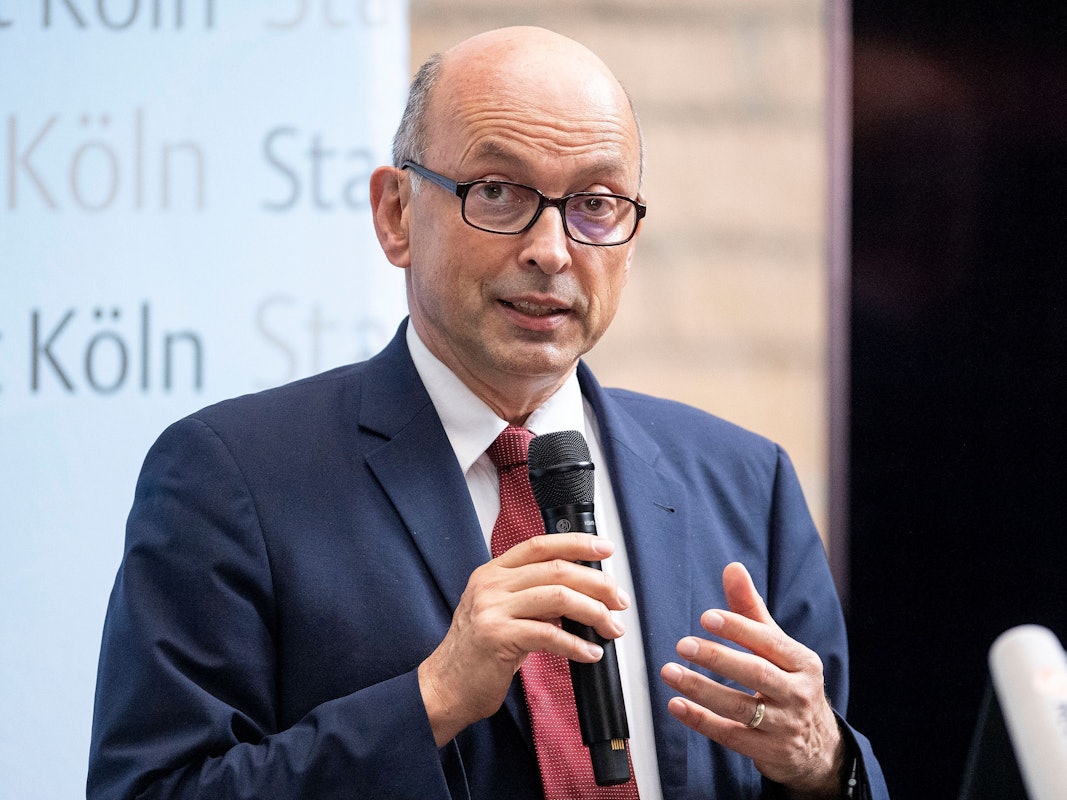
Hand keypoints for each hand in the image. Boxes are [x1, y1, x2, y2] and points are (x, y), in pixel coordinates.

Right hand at [419, 533, 629, 745]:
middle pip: (556, 570)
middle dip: (597, 584)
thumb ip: (531, 595)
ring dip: (594, 612)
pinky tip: (591, 653)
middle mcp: (491, 584)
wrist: (445, 687)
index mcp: (493, 572)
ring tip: (612, 627)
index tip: (605, 549)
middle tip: (619, 601)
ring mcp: (493, 609)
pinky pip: (549, 635)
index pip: (540, 545)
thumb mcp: (500, 611)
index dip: (576, 543)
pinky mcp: (498, 637)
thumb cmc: (477, 652)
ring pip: (558, 597)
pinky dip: (577, 645)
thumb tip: (579, 592)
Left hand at [660, 562, 844, 797]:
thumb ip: (751, 610)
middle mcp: (797, 693)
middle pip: (756, 674)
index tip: (706, 617)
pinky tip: (676, 705)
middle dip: (718, 658)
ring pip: (739, 707)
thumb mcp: (777, 647)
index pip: (769, 642)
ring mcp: (784, 726)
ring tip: (670, 672)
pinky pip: (730, 736)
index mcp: (802, 662)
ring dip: (701, 689)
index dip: (738, 628)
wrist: (817, 746)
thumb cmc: (788, 683)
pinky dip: (701, 720)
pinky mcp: (767, 751)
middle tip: (683, 644)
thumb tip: (733, 568)